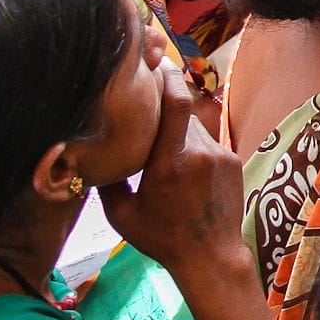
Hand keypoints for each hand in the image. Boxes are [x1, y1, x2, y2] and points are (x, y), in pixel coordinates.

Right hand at [95, 63, 248, 284]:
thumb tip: (87, 158)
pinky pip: (208, 142)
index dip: (168, 78)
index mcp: (169, 163)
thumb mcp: (122, 215)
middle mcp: (199, 154)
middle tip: (145, 101)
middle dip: (164, 106)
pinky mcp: (232, 161)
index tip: (157, 62)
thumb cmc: (162, 238)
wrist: (212, 256)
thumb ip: (107, 182)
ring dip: (177, 129)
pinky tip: (182, 167)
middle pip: (180, 114)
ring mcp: (220, 156)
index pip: (175, 105)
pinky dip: (192, 146)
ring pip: (194, 127)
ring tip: (159, 142)